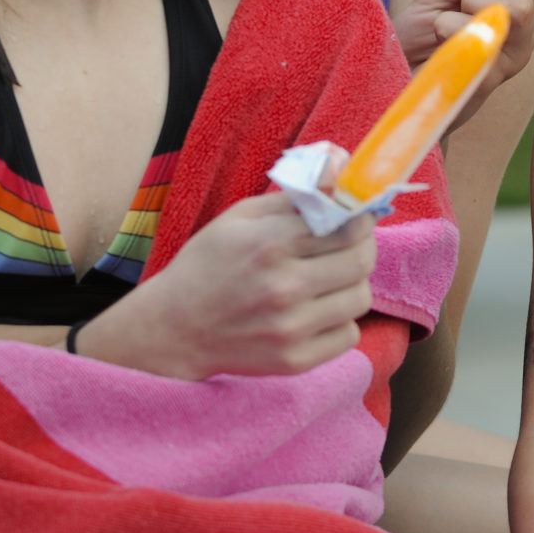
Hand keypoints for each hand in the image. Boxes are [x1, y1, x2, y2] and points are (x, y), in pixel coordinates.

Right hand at [85, 193, 375, 379]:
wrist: (172, 329)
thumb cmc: (207, 265)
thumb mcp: (240, 218)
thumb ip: (295, 195)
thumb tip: (342, 172)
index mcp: (271, 244)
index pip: (348, 226)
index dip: (360, 220)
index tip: (357, 219)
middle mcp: (284, 286)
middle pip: (361, 262)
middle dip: (362, 249)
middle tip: (349, 247)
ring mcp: (290, 328)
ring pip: (360, 299)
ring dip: (351, 286)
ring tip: (327, 282)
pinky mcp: (295, 360)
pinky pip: (349, 336)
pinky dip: (339, 322)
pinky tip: (315, 313)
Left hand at [396, 0, 533, 117]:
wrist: (403, 79)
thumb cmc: (425, 34)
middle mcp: (529, 17)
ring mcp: (518, 48)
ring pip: (518, 3)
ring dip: (470, 0)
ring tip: (449, 15)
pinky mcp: (497, 76)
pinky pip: (482, 36)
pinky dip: (450, 28)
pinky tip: (441, 40)